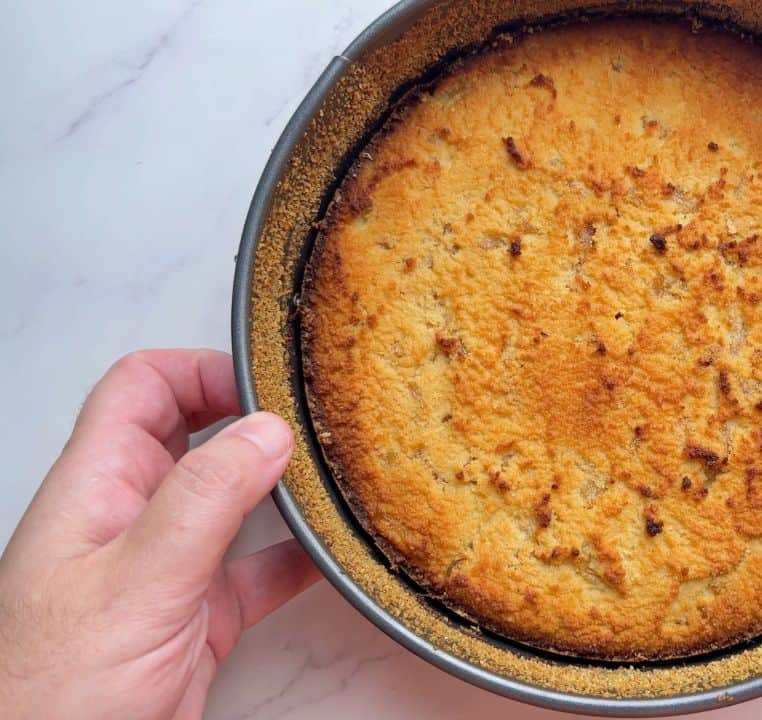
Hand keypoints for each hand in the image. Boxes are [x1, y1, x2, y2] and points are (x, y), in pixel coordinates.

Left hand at [0, 350, 319, 719]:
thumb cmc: (53, 691)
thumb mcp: (136, 581)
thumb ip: (203, 501)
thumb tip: (265, 431)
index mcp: (99, 487)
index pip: (142, 388)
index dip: (201, 370)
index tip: (266, 384)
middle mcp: (132, 518)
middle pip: (195, 436)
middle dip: (251, 420)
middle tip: (311, 422)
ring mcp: (166, 568)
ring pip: (232, 502)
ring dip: (282, 488)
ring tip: (332, 476)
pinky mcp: (197, 618)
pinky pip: (258, 571)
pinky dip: (298, 559)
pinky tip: (332, 555)